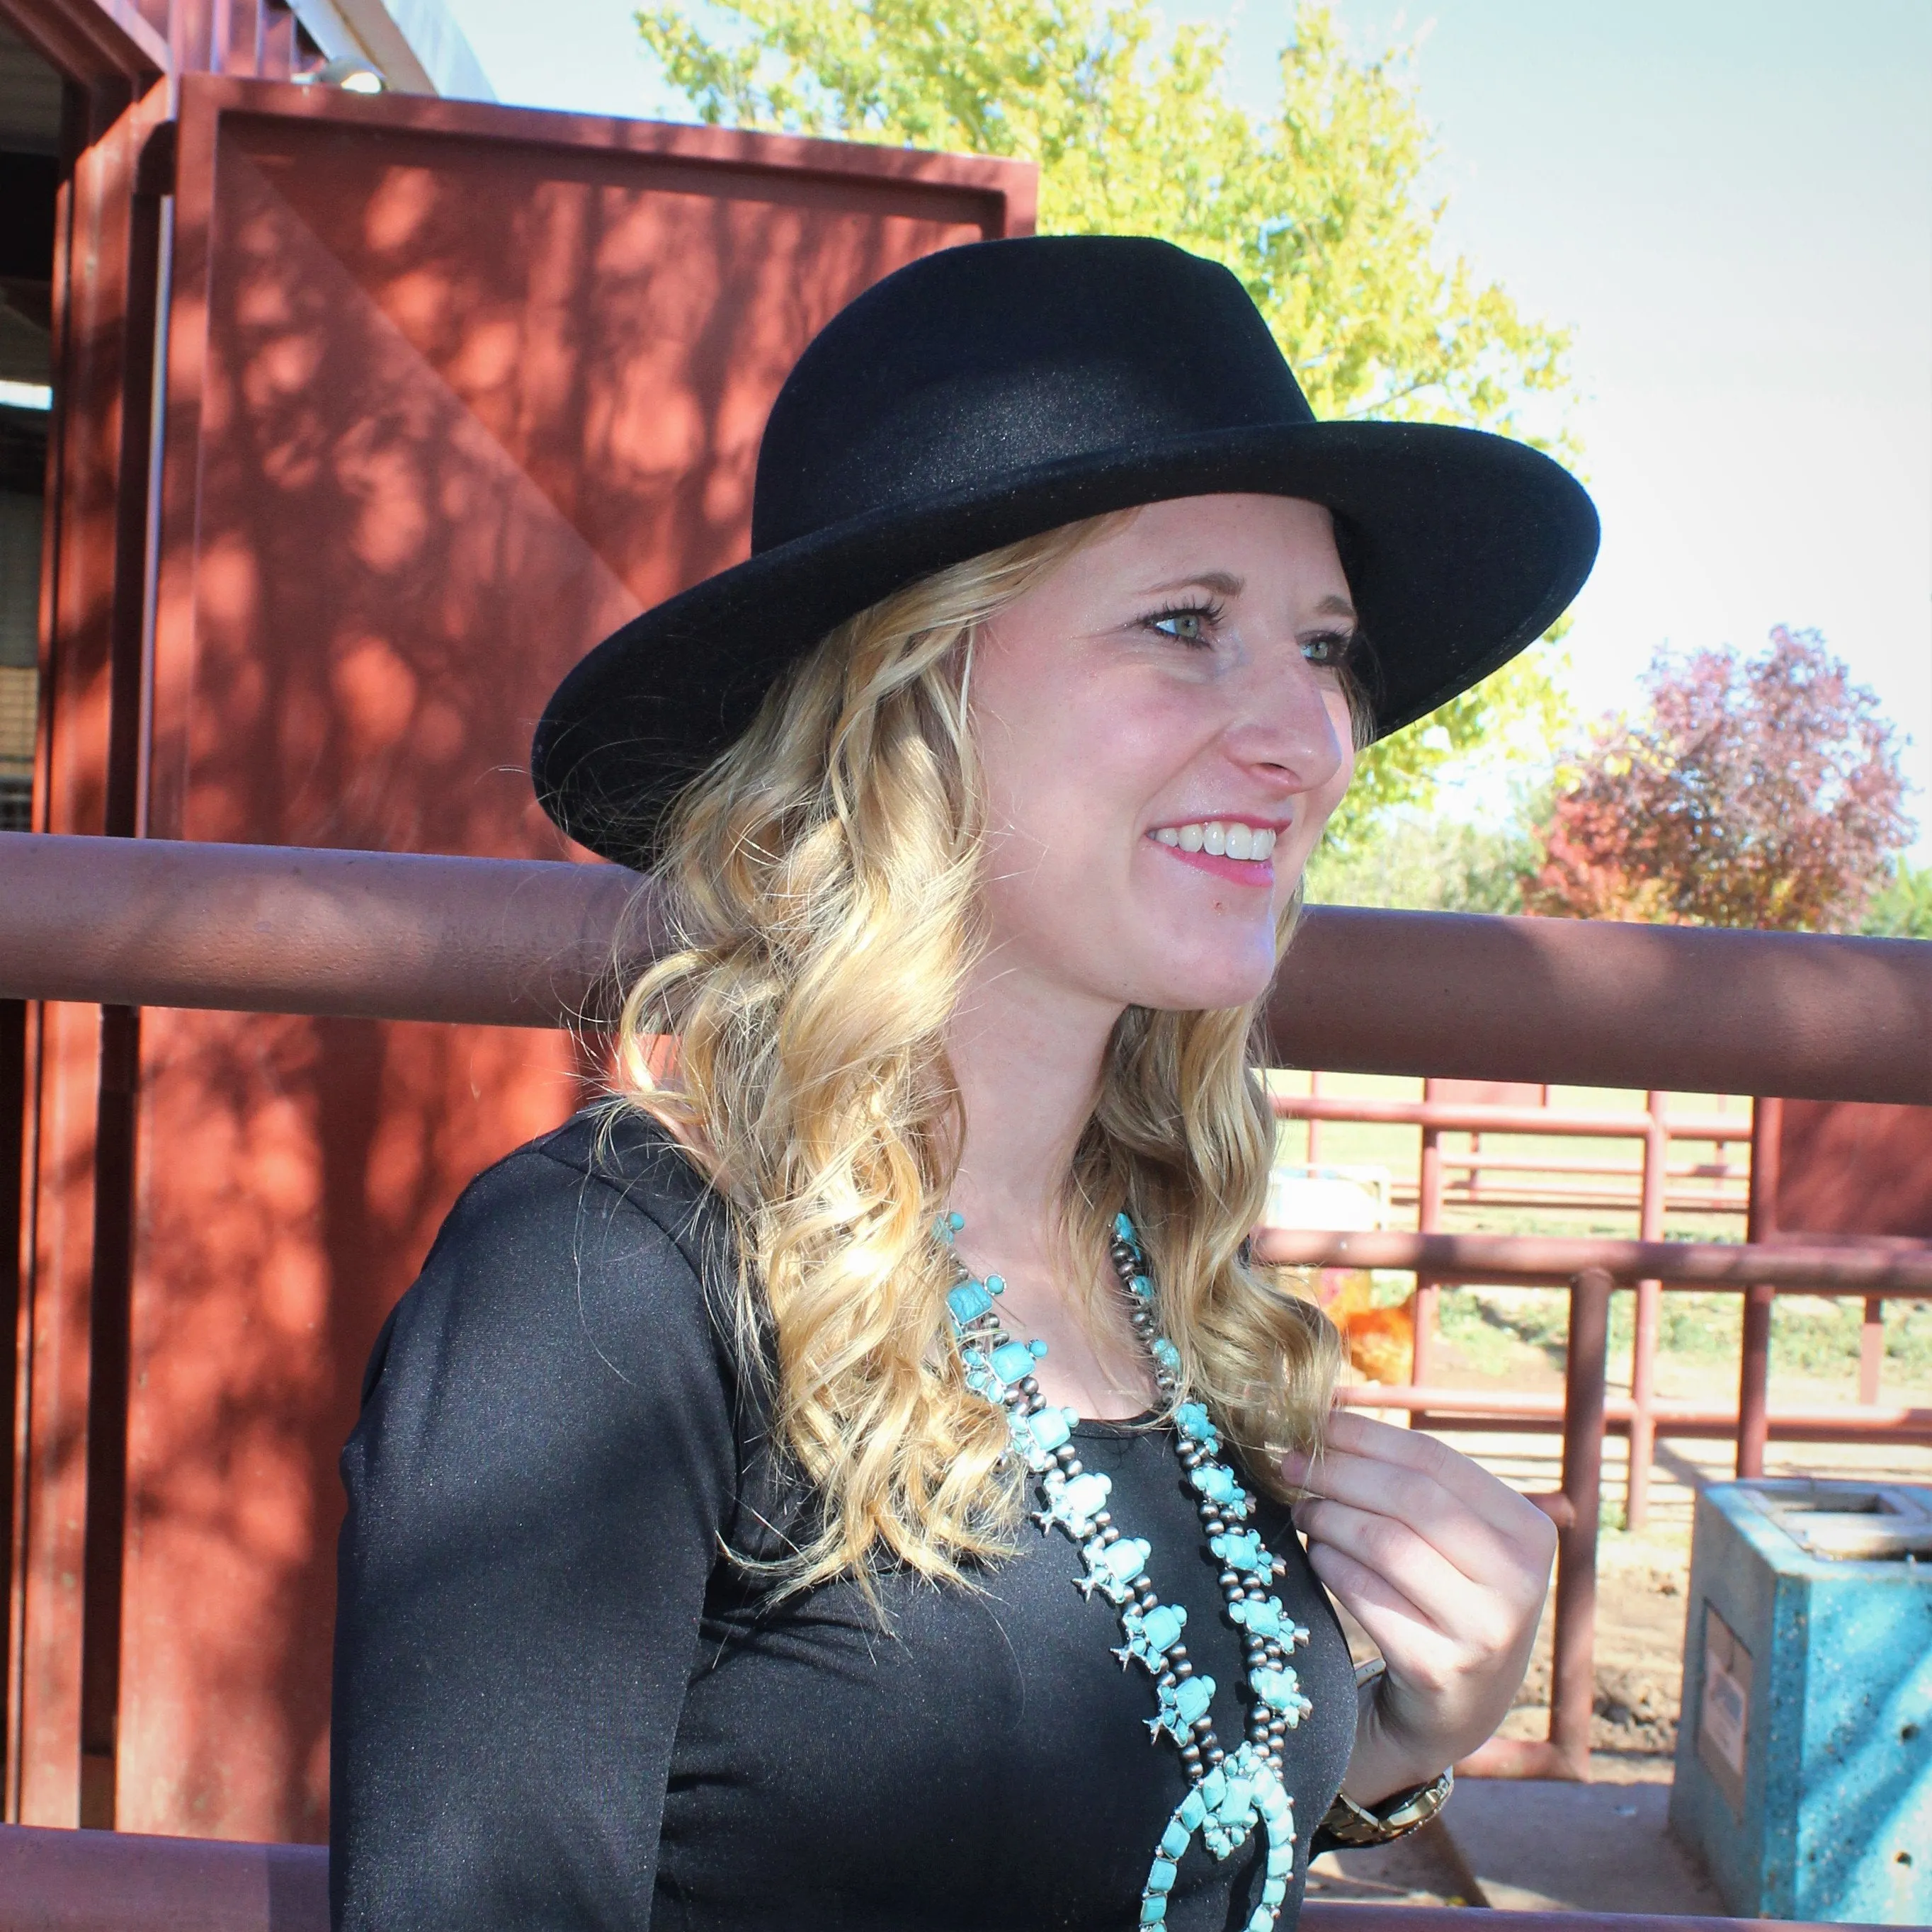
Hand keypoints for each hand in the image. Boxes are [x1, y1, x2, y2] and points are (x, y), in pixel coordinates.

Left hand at [1282, 1409, 1556, 1805]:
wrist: (1455, 1709)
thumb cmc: (1446, 1598)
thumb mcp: (1458, 1541)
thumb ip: (1415, 1482)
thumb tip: (1330, 1411)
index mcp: (1529, 1531)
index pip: (1436, 1460)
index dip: (1367, 1435)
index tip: (1315, 1421)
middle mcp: (1521, 1581)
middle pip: (1409, 1497)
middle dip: (1338, 1471)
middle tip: (1289, 1464)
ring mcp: (1485, 1631)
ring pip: (1385, 1543)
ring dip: (1328, 1517)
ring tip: (1303, 1509)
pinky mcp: (1440, 1670)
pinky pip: (1366, 1595)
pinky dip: (1330, 1565)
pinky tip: (1317, 1556)